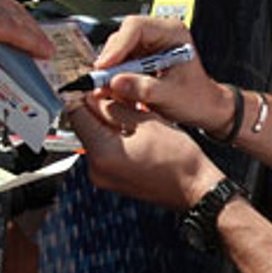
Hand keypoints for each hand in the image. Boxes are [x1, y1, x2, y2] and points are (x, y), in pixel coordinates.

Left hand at [0, 0, 51, 57]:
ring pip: (10, 0)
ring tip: (30, 35)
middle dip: (32, 33)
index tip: (45, 52)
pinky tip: (8, 15)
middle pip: (16, 14)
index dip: (32, 43)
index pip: (11, 29)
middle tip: (44, 48)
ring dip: (21, 19)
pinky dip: (6, 3)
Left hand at [65, 97, 224, 211]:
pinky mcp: (112, 179)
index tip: (93, 84)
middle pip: (85, 126)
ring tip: (130, 110)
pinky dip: (114, 137)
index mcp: (103, 153)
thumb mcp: (146, 121)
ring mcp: (103, 177)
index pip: (76, 114)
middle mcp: (97, 169)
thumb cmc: (179, 159)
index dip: (83, 94)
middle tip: (117, 94)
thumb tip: (95, 96)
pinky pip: (105, 151)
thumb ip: (115, 107)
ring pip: (96, 137)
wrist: (196, 187)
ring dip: (107, 121)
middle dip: (98, 107)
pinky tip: (132, 128)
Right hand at [85, 14, 232, 129]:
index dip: (117, 46)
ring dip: (110, 72)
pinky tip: (115, 93)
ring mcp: (147, 45)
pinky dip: (114, 79)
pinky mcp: (139, 58)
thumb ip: (144, 88)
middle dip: (110, 62)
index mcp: (172, 32)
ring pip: (117, 52)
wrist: (204, 108)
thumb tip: (114, 83)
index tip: (104, 67)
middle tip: (100, 83)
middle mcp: (157, 34)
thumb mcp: (171, 95)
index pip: (136, 27)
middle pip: (122, 38)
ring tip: (108, 92)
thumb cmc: (197, 98)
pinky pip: (119, 64)